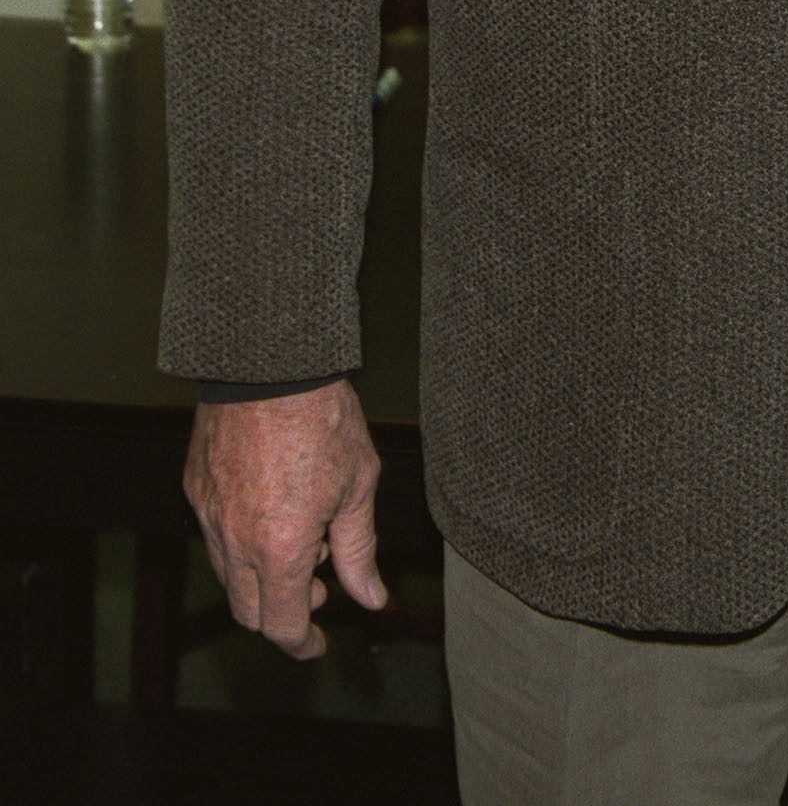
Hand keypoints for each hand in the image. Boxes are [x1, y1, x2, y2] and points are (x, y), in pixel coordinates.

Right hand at [184, 377, 385, 658]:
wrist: (272, 363)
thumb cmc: (322, 418)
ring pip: (229, 575)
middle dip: (282, 613)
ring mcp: (209, 515)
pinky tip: (272, 509)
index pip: (282, 624)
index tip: (318, 645)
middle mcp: (236, 540)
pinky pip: (214, 535)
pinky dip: (241, 542)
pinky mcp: (195, 488)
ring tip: (302, 536)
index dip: (302, 644)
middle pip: (248, 611)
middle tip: (317, 589)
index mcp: (280, 547)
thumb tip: (371, 598)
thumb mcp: (357, 485)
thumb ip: (359, 550)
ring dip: (262, 576)